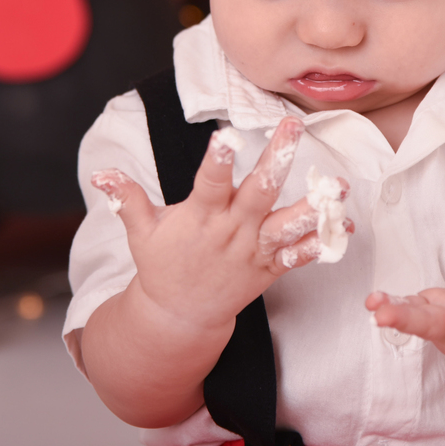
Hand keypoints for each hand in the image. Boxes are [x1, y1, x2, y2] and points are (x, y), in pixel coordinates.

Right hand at [91, 118, 349, 334]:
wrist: (179, 318)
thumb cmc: (161, 266)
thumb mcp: (140, 232)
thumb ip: (126, 198)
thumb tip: (99, 172)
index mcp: (200, 217)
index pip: (209, 184)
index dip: (216, 161)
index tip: (226, 136)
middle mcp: (231, 232)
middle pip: (258, 192)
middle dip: (277, 159)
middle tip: (294, 128)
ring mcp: (253, 252)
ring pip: (287, 226)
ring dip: (315, 207)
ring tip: (338, 186)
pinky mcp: (269, 269)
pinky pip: (299, 256)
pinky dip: (322, 243)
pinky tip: (345, 226)